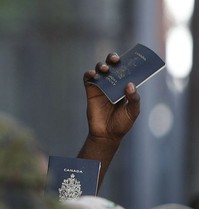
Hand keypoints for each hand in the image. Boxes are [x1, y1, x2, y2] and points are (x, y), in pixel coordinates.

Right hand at [78, 53, 139, 187]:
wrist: (107, 135)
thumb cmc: (122, 124)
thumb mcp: (133, 111)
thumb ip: (134, 98)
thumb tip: (130, 84)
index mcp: (124, 86)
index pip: (125, 70)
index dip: (127, 62)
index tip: (129, 58)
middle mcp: (113, 84)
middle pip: (112, 65)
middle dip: (112, 58)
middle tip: (115, 60)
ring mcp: (101, 87)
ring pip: (100, 70)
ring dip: (101, 66)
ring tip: (105, 69)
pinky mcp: (91, 92)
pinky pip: (88, 79)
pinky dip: (89, 74)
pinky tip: (93, 74)